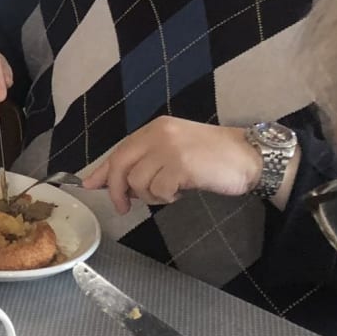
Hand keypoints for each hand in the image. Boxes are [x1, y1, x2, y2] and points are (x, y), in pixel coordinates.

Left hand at [81, 117, 261, 213]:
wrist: (248, 157)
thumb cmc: (212, 157)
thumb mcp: (175, 152)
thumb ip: (145, 161)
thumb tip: (109, 180)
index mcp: (155, 128)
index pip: (119, 150)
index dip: (102, 171)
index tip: (88, 185)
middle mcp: (159, 133)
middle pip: (120, 165)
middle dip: (117, 191)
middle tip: (124, 207)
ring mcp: (169, 148)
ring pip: (138, 182)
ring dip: (150, 196)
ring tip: (170, 192)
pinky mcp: (181, 165)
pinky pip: (158, 190)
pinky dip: (167, 197)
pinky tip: (181, 191)